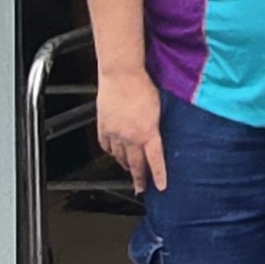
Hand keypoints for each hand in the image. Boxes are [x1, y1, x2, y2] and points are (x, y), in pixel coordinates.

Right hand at [97, 64, 167, 195]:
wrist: (121, 75)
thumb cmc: (143, 86)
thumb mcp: (160, 107)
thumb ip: (157, 125)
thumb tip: (158, 136)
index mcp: (148, 132)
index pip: (155, 161)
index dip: (159, 176)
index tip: (161, 188)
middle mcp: (131, 137)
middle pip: (135, 164)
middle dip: (139, 178)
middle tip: (141, 188)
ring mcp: (115, 134)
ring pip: (119, 157)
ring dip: (125, 165)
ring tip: (129, 170)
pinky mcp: (103, 127)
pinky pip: (106, 146)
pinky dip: (111, 152)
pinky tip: (114, 153)